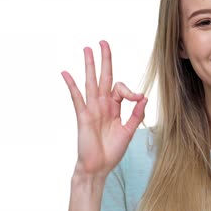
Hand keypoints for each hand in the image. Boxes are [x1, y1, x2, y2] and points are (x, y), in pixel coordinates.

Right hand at [61, 40, 147, 177]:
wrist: (98, 168)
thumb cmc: (112, 151)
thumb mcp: (129, 131)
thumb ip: (136, 114)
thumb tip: (144, 96)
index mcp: (114, 107)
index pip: (120, 89)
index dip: (130, 91)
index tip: (138, 98)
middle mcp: (102, 105)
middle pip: (104, 77)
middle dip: (105, 60)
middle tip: (103, 42)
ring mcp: (92, 109)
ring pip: (91, 82)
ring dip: (89, 66)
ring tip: (87, 49)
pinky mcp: (83, 116)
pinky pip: (77, 98)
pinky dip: (71, 85)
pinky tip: (66, 72)